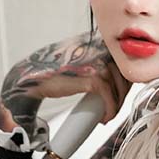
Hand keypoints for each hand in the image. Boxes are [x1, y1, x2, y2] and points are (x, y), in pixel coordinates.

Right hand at [0, 30, 131, 124]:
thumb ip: (95, 60)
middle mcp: (99, 48)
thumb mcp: (79, 59)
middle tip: (114, 106)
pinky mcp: (91, 77)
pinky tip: (104, 117)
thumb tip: (114, 73)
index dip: (125, 79)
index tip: (121, 92)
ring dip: (117, 104)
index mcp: (96, 41)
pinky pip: (109, 96)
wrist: (32, 78)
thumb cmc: (53, 71)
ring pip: (119, 86)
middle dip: (122, 94)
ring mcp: (96, 61)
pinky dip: (110, 109)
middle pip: (125, 72)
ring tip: (107, 113)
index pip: (123, 59)